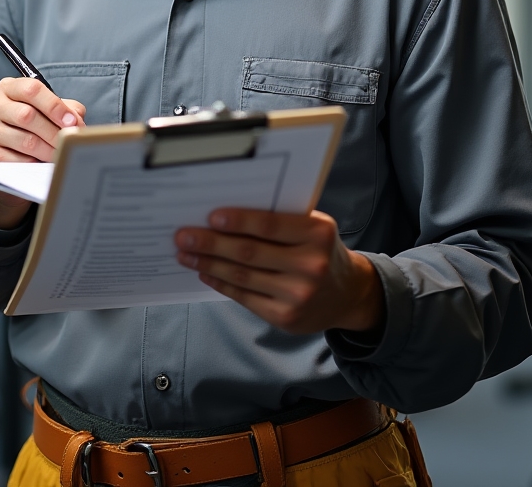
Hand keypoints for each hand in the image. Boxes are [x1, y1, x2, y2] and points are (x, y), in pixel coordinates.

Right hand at [0, 77, 85, 228]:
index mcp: (10, 87)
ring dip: (49, 150)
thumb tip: (77, 124)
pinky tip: (43, 163)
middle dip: (54, 131)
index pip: (31, 89)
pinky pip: (17, 161)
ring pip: (25, 141)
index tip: (72, 121)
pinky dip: (35, 164)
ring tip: (61, 154)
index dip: (55, 106)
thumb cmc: (36, 123)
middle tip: (69, 142)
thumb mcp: (51, 109)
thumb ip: (67, 110)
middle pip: (27, 115)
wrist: (14, 149)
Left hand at [174, 209, 384, 335]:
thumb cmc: (320, 250)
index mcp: (317, 233)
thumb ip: (280, 219)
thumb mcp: (313, 227)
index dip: (239, 221)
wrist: (348, 294)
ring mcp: (298, 295)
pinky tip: (205, 273)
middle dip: (211, 244)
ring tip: (186, 254)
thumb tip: (225, 215)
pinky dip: (221, 283)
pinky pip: (245, 298)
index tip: (211, 217)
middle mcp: (310, 265)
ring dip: (209, 264)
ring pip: (243, 277)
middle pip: (250, 253)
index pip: (271, 225)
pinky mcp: (285, 318)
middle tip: (183, 236)